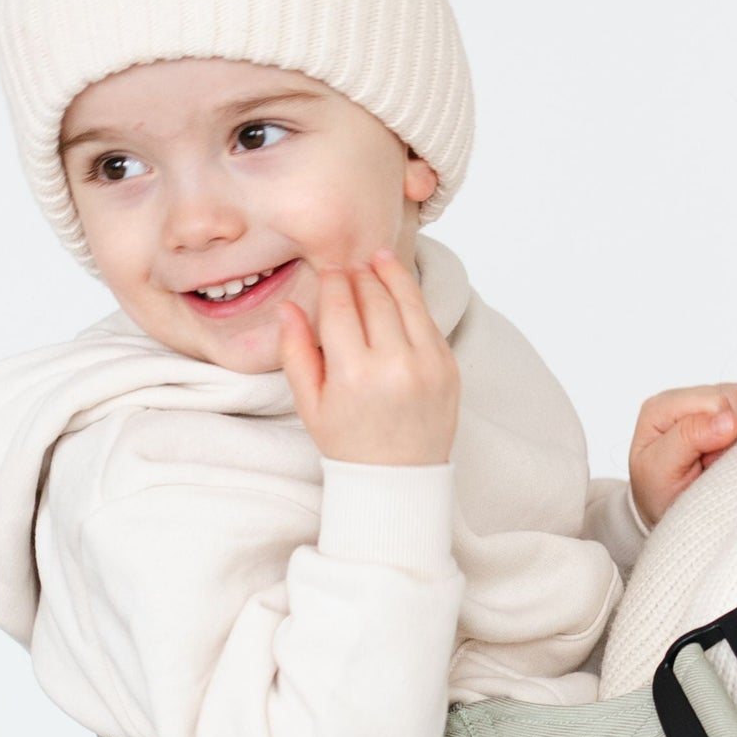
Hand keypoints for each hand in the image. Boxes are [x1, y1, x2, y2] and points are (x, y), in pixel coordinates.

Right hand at [277, 251, 459, 465]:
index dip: (333, 282)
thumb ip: (296, 353)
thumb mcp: (310, 404)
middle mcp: (394, 365)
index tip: (329, 270)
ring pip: (408, 302)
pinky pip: (430, 322)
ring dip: (393, 274)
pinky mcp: (449, 368)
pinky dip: (414, 302)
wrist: (399, 478)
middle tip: (352, 264)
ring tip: (380, 258)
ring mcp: (427, 365)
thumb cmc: (350, 443)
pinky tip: (402, 290)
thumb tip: (287, 309)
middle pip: (375, 299)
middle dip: (361, 275)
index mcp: (354, 374)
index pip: (340, 308)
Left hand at [628, 383, 736, 525]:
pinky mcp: (732, 413)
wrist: (667, 511)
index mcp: (664, 406)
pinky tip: (731, 454)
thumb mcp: (661, 470)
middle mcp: (689, 398)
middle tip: (711, 464)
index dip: (721, 437)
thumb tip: (729, 419)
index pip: (717, 402)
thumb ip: (688, 438)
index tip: (704, 463)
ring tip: (719, 461)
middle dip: (734, 436)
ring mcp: (711, 404)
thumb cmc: (659, 493)